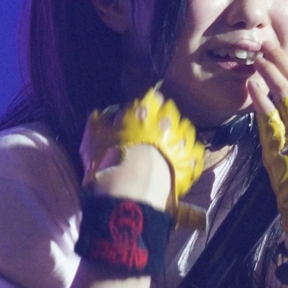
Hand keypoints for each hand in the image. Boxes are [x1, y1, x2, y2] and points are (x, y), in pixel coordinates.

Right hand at [80, 87, 205, 220]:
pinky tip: (177, 163)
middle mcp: (168, 118)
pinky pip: (194, 151)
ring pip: (184, 129)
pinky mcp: (193, 159)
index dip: (146, 107)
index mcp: (145, 108)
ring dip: (176, 136)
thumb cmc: (110, 160)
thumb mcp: (93, 139)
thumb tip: (101, 116)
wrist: (132, 190)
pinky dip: (187, 155)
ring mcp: (183, 138)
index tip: (140, 116)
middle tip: (152, 134)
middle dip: (163, 120)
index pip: (152, 97)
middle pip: (170, 112)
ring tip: (166, 150)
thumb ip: (98, 123)